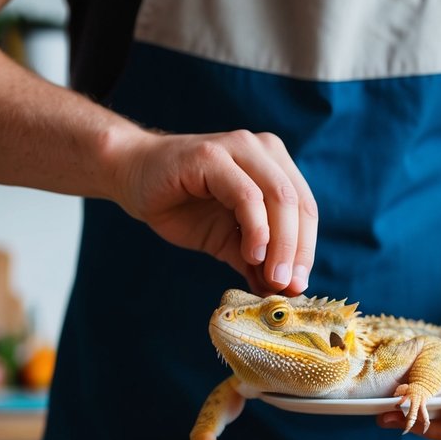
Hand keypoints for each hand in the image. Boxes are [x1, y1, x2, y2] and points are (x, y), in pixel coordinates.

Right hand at [111, 127, 316, 295]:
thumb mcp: (227, 241)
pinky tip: (252, 253)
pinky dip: (256, 227)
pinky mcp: (212, 155)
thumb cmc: (183, 206)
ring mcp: (238, 148)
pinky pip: (246, 194)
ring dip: (281, 243)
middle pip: (297, 203)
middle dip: (297, 251)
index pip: (305, 209)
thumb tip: (284, 292)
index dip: (306, 249)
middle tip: (288, 286)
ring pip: (278, 197)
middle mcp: (262, 150)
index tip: (298, 286)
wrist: (134, 179)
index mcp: (274, 165)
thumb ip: (256, 261)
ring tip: (274, 277)